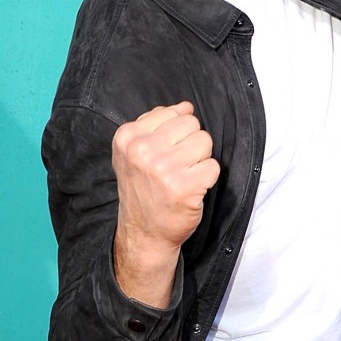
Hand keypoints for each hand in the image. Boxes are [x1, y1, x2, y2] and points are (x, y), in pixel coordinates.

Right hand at [110, 101, 219, 305]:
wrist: (144, 233)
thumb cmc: (143, 189)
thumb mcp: (134, 151)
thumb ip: (157, 123)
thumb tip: (186, 106)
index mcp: (127, 137)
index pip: (173, 113)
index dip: (176, 133)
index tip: (164, 153)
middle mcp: (142, 151)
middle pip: (192, 124)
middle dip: (190, 144)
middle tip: (176, 166)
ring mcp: (162, 169)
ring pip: (205, 142)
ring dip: (200, 160)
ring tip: (183, 176)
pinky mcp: (184, 187)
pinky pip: (213, 166)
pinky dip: (207, 178)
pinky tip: (191, 189)